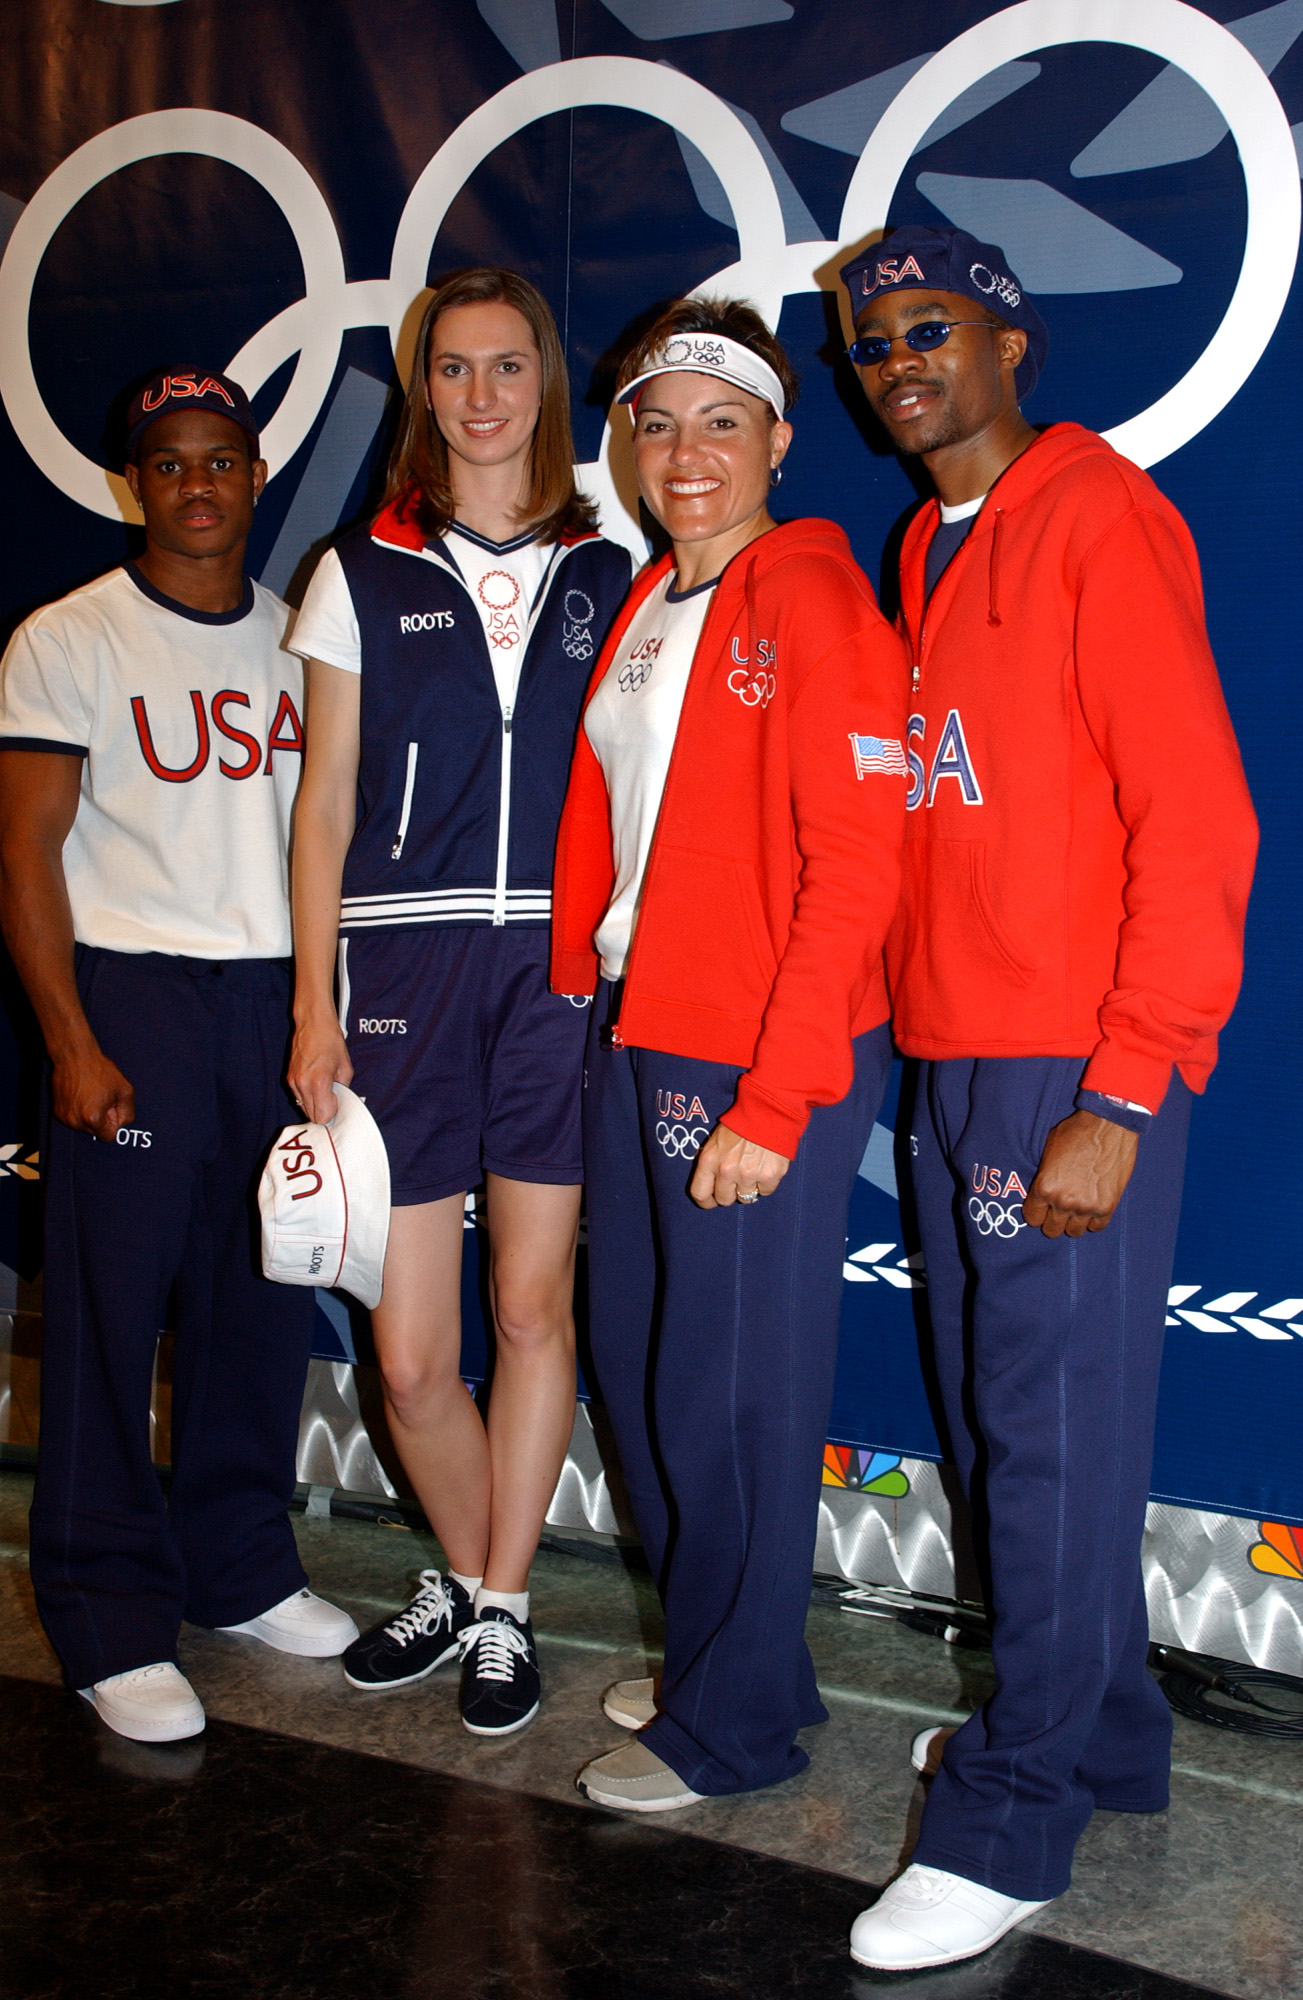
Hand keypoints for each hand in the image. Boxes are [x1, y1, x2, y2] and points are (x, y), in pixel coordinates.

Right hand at [51, 1045, 134, 1141]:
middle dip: (101, 1119)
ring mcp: (64, 1116)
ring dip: (89, 1114)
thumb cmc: (100, 1071)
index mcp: (93, 1118)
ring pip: (83, 1125)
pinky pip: (73, 1117)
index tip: (111, 1107)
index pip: (108, 1136)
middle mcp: (75, 1121)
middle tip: (102, 1097)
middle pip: (95, 1132)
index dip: (114, 1122)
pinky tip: (81, 1094)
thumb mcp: (125, 1090)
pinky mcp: (57, 1110)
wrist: (74, 1056)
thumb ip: (127, 1112)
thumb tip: (120, 1122)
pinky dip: (79, 1110)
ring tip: (91, 1094)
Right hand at [287, 1017, 352, 1124]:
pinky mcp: (288, 1078)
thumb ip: (343, 1089)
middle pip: (311, 1115)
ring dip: (315, 1103)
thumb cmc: (330, 1040)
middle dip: (323, 1110)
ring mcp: (293, 1082)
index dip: (332, 1112)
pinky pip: (299, 1096)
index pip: (322, 1116)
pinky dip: (308, 1095)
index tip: (337, 1102)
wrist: (313, 1023)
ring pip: (304, 1107)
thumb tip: (341, 1102)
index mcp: (318, 1082)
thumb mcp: (345, 1067)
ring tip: (324, 1087)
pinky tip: (315, 1082)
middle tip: (332, 1097)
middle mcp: (302, 1084)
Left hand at [689, 1121, 789, 1209]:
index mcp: (709, 1161)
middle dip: (730, 1193)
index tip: (712, 1199)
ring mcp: (748, 1175)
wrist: (768, 1111)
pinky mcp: (769, 1176)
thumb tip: (712, 1184)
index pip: (700, 1194)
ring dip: (749, 1188)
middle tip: (736, 1181)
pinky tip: (765, 1168)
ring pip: (745, 1198)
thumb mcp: (716, 1141)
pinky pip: (765, 1192)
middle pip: (724, 1200)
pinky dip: (766, 1184)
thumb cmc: (740, 1124)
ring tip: (753, 1170)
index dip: (706, 1201)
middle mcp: (726, 1171)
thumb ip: (712, 1163)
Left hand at [1023, 1110, 1137, 1238]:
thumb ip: (1044, 1175)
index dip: (1036, 1212)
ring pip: (1074, 1231)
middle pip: (1051, 1230)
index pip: (1032, 1218)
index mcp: (1044, 1187)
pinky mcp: (1107, 1206)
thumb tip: (1042, 1189)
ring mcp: (1086, 1206)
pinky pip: (1096, 1227)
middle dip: (1052, 1220)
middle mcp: (1063, 1202)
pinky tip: (1092, 1208)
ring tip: (1077, 1208)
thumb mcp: (1048, 1150)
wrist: (1108, 1125)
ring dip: (1073, 1222)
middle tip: (1059, 1209)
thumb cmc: (1076, 1132)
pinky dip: (1093, 1220)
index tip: (1041, 1207)